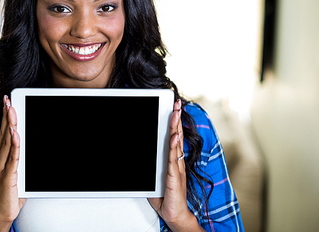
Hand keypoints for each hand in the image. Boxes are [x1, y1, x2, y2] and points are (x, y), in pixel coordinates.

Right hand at [0, 95, 24, 230]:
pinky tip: (16, 134)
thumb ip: (20, 159)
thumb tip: (29, 146)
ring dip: (10, 125)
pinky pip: (12, 157)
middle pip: (3, 133)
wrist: (0, 213)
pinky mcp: (7, 175)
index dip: (4, 117)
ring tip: (11, 110)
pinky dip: (15, 144)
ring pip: (7, 142)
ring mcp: (0, 167)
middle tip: (8, 99)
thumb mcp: (16, 172)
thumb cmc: (9, 193)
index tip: (7, 103)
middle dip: (6, 115)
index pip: (2, 133)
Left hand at [148, 100, 202, 230]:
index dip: (175, 123)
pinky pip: (173, 159)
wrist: (174, 214)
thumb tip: (141, 155)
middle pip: (177, 136)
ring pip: (176, 143)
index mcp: (173, 160)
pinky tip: (175, 137)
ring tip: (176, 114)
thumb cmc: (166, 197)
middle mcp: (177, 161)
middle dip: (177, 119)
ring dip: (176, 127)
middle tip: (176, 105)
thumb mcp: (154, 177)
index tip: (174, 110)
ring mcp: (177, 167)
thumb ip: (150, 166)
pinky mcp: (174, 176)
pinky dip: (174, 147)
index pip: (174, 137)